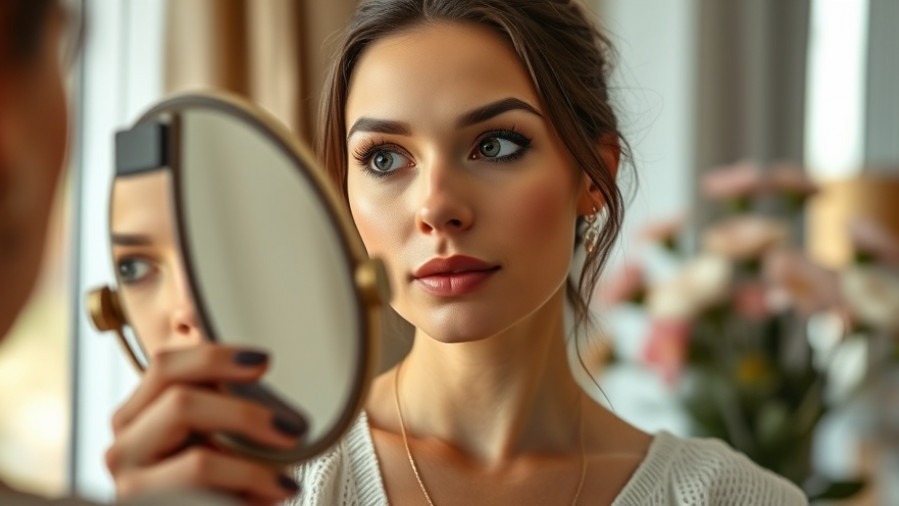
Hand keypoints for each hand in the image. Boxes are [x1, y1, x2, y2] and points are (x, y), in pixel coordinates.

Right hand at [105, 344, 305, 504]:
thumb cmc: (210, 487)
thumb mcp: (215, 442)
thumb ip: (225, 412)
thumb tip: (275, 396)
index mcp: (137, 416)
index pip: (166, 366)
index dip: (214, 357)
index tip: (263, 361)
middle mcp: (124, 446)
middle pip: (180, 403)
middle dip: (243, 414)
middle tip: (290, 431)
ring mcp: (131, 485)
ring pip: (199, 462)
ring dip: (252, 470)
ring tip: (286, 481)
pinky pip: (207, 494)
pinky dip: (248, 491)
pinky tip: (273, 493)